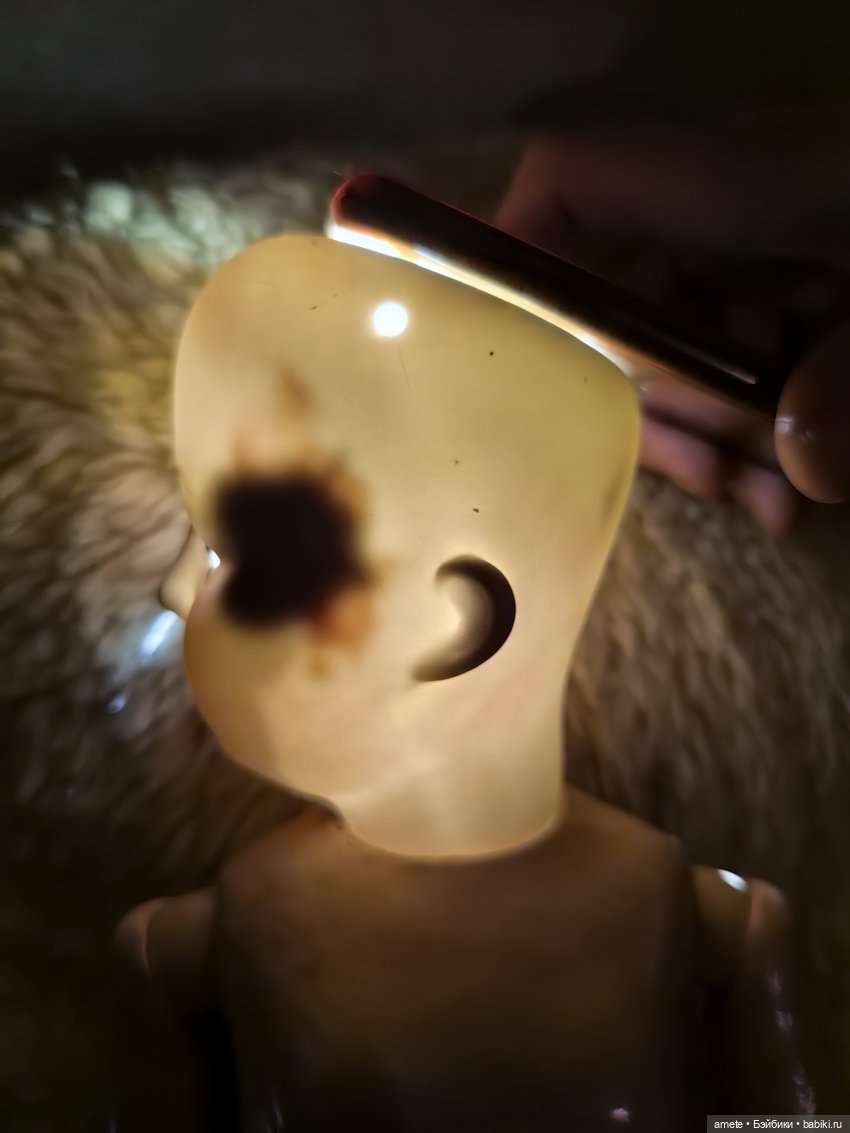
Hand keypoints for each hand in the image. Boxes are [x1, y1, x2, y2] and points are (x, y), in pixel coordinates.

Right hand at [496, 112, 849, 532]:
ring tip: (775, 504)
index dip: (513, 253)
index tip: (505, 346)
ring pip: (676, 351)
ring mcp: (761, 260)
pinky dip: (756, 431)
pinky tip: (794, 488)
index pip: (574, 185)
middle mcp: (734, 216)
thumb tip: (802, 475)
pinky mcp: (792, 300)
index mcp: (749, 182)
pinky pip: (734, 366)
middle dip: (654, 406)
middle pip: (620, 303)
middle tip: (712, 478)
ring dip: (712, 438)